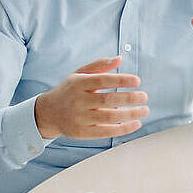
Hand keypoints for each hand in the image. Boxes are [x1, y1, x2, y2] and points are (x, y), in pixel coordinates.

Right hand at [33, 57, 147, 140]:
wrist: (48, 113)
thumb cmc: (69, 91)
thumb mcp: (79, 74)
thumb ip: (99, 65)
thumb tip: (120, 58)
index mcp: (78, 83)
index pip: (103, 80)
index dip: (121, 80)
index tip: (137, 81)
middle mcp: (78, 101)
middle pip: (108, 100)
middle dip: (130, 98)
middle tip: (144, 97)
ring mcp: (79, 118)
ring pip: (110, 117)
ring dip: (131, 114)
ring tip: (144, 110)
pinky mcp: (82, 133)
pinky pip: (107, 132)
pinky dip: (124, 129)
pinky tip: (135, 124)